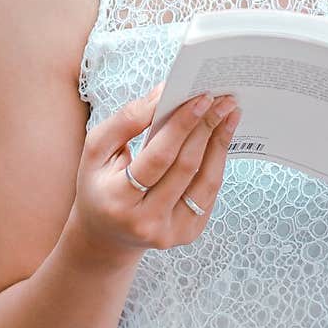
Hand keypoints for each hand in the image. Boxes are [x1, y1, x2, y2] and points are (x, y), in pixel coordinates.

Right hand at [68, 82, 241, 257]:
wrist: (106, 234)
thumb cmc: (100, 182)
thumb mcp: (97, 149)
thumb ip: (127, 119)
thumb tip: (163, 93)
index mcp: (118, 200)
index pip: (158, 158)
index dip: (182, 126)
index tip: (202, 98)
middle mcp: (146, 222)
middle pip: (186, 167)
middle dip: (206, 128)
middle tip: (223, 98)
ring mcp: (171, 232)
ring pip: (206, 181)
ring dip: (221, 142)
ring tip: (230, 112)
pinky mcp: (189, 232)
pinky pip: (210, 192)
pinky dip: (218, 160)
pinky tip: (222, 136)